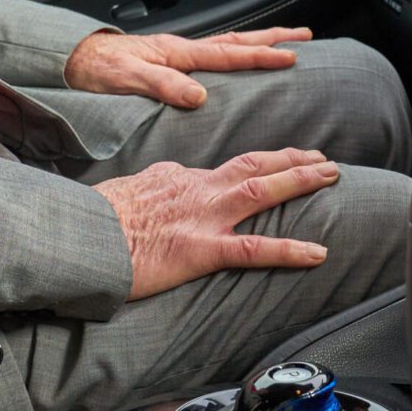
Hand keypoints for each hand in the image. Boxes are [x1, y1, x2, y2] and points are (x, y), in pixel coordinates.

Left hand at [64, 26, 312, 109]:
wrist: (76, 60)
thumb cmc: (97, 70)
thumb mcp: (128, 80)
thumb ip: (163, 86)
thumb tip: (198, 95)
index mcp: (178, 53)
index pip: (229, 54)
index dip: (261, 55)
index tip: (290, 57)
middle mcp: (182, 50)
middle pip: (237, 40)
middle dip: (272, 38)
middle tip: (304, 36)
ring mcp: (178, 54)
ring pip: (228, 44)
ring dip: (257, 42)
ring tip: (283, 42)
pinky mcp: (171, 62)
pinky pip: (214, 55)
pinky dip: (235, 52)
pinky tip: (240, 59)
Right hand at [96, 148, 339, 300]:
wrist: (79, 236)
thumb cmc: (93, 220)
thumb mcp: (125, 191)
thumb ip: (152, 184)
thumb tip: (162, 178)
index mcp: (177, 180)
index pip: (225, 167)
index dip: (259, 164)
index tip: (280, 161)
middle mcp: (196, 191)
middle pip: (253, 166)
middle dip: (292, 160)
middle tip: (323, 158)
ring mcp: (202, 218)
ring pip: (262, 192)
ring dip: (301, 180)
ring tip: (332, 176)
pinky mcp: (201, 249)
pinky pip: (254, 248)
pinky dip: (290, 249)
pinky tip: (318, 252)